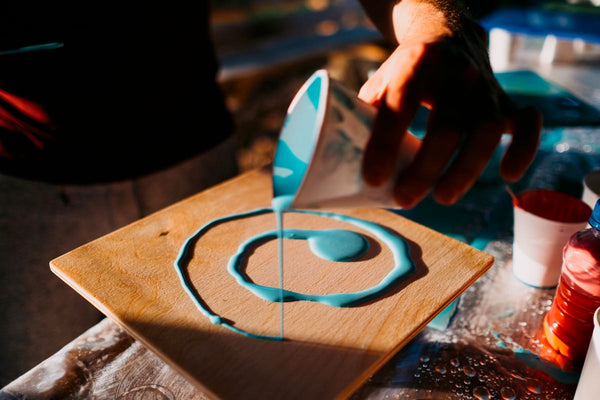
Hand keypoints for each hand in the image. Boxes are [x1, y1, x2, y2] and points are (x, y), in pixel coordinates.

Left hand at [358, 0, 541, 207]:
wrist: (448, 36)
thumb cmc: (407, 70)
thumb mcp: (382, 80)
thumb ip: (367, 114)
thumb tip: (343, 161)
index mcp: (416, 63)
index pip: (400, 105)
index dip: (386, 143)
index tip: (373, 179)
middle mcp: (457, 74)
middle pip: (448, 125)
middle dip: (425, 168)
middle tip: (404, 200)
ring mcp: (486, 88)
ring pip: (487, 130)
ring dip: (467, 169)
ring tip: (443, 198)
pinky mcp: (506, 101)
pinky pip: (528, 124)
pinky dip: (524, 149)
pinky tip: (508, 176)